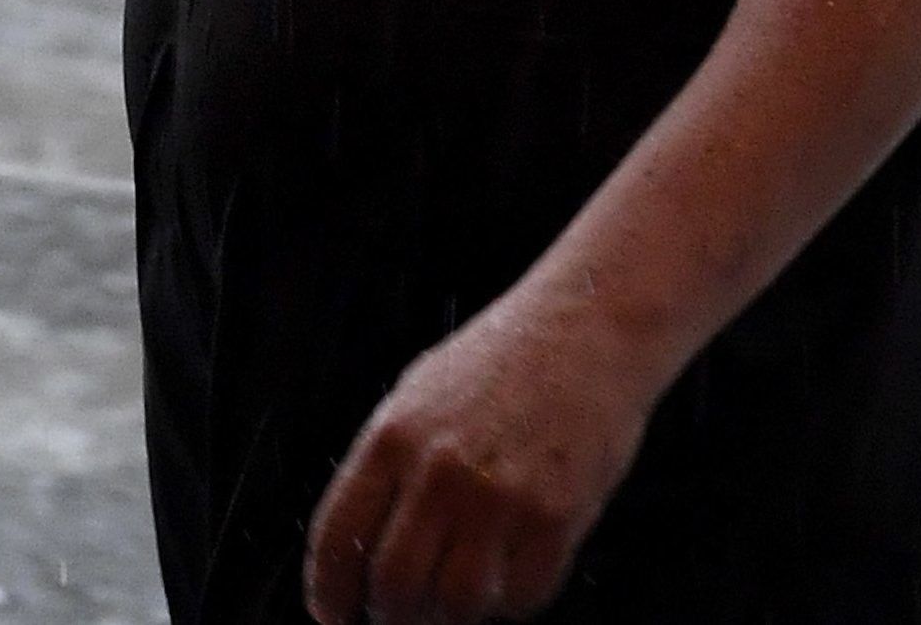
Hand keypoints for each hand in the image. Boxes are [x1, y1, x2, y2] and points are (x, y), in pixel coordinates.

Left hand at [301, 284, 662, 624]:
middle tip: (404, 613)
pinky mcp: (556, 516)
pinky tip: (511, 575)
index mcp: (393, 437)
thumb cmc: (506, 359)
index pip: (337, 539)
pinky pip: (522, 597)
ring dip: (451, 616)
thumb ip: (389, 467)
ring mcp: (500, 496)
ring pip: (455, 605)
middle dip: (392, 614)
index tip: (335, 614)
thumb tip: (362, 545)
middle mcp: (440, 470)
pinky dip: (512, 602)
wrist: (591, 324)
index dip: (329, 592)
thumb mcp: (420, 393)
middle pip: (393, 586)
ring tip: (458, 599)